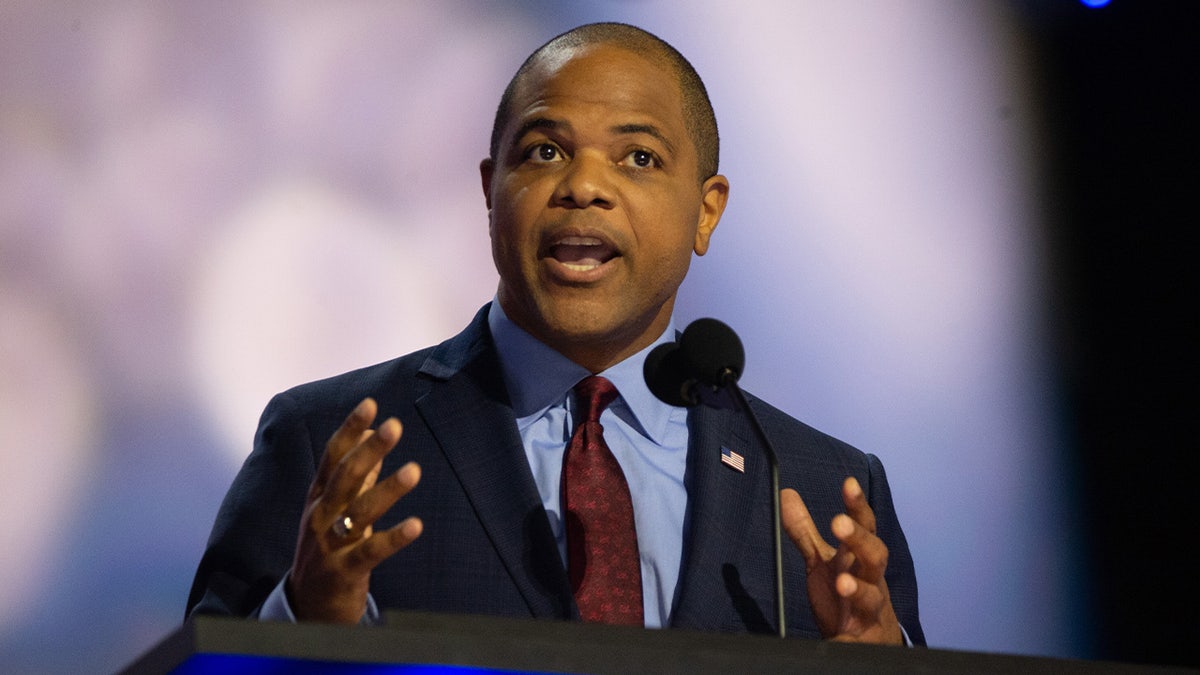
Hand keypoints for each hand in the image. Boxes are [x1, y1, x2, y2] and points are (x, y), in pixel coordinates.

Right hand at [287, 398, 422, 622]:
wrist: (308, 607)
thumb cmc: (327, 549)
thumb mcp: (336, 510)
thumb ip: (357, 475)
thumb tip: (371, 434)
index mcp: (318, 498)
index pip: (332, 457)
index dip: (350, 430)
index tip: (370, 404)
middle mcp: (320, 517)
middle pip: (345, 478)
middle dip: (370, 451)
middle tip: (395, 426)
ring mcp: (329, 545)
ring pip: (359, 512)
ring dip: (388, 489)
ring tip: (415, 470)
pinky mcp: (344, 571)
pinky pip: (370, 551)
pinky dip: (394, 538)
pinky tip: (416, 525)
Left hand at [781, 477, 902, 643]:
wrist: (869, 639)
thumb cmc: (847, 593)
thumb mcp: (823, 561)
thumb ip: (806, 531)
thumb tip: (786, 494)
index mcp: (860, 559)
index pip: (864, 527)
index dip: (858, 506)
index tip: (848, 484)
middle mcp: (870, 580)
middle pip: (875, 556)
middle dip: (859, 539)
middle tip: (839, 523)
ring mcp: (869, 609)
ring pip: (872, 596)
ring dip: (858, 589)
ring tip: (842, 583)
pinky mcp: (861, 639)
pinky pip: (857, 640)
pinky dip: (848, 640)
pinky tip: (839, 639)